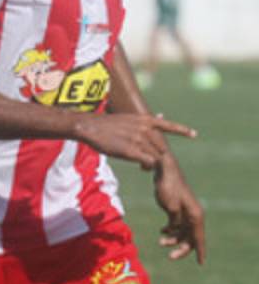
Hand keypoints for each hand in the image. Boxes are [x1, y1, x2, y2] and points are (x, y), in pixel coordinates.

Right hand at [75, 112, 194, 169]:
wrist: (90, 126)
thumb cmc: (106, 124)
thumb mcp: (128, 118)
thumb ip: (144, 121)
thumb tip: (160, 115)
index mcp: (144, 120)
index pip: (168, 125)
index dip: (182, 130)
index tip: (194, 135)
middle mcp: (144, 129)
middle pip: (161, 146)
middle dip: (160, 155)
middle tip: (154, 163)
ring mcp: (139, 140)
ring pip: (156, 155)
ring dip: (153, 163)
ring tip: (146, 168)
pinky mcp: (131, 151)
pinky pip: (148, 161)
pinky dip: (148, 166)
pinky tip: (143, 168)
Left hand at [153, 160, 205, 263]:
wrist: (164, 170)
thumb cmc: (167, 187)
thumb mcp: (170, 207)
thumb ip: (175, 221)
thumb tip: (174, 230)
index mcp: (195, 215)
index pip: (199, 237)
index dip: (200, 251)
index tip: (200, 263)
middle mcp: (194, 214)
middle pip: (192, 237)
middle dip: (182, 248)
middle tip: (170, 256)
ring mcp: (187, 211)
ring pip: (184, 232)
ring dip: (174, 239)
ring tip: (161, 241)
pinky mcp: (179, 208)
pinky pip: (178, 224)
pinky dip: (171, 230)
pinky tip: (162, 231)